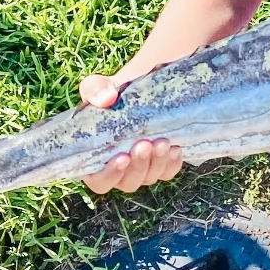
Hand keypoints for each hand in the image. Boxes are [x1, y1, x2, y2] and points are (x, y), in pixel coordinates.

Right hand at [78, 74, 183, 193]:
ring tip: (163, 141)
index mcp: (96, 158)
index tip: (122, 157)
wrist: (144, 91)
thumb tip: (106, 98)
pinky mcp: (162, 164)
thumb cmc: (115, 94)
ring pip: (150, 177)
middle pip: (129, 182)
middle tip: (145, 143)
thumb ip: (94, 89)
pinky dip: (172, 163)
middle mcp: (120, 169)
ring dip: (157, 163)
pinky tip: (175, 148)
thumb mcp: (101, 86)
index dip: (109, 175)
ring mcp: (143, 168)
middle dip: (138, 165)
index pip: (99, 181)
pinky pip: (168, 172)